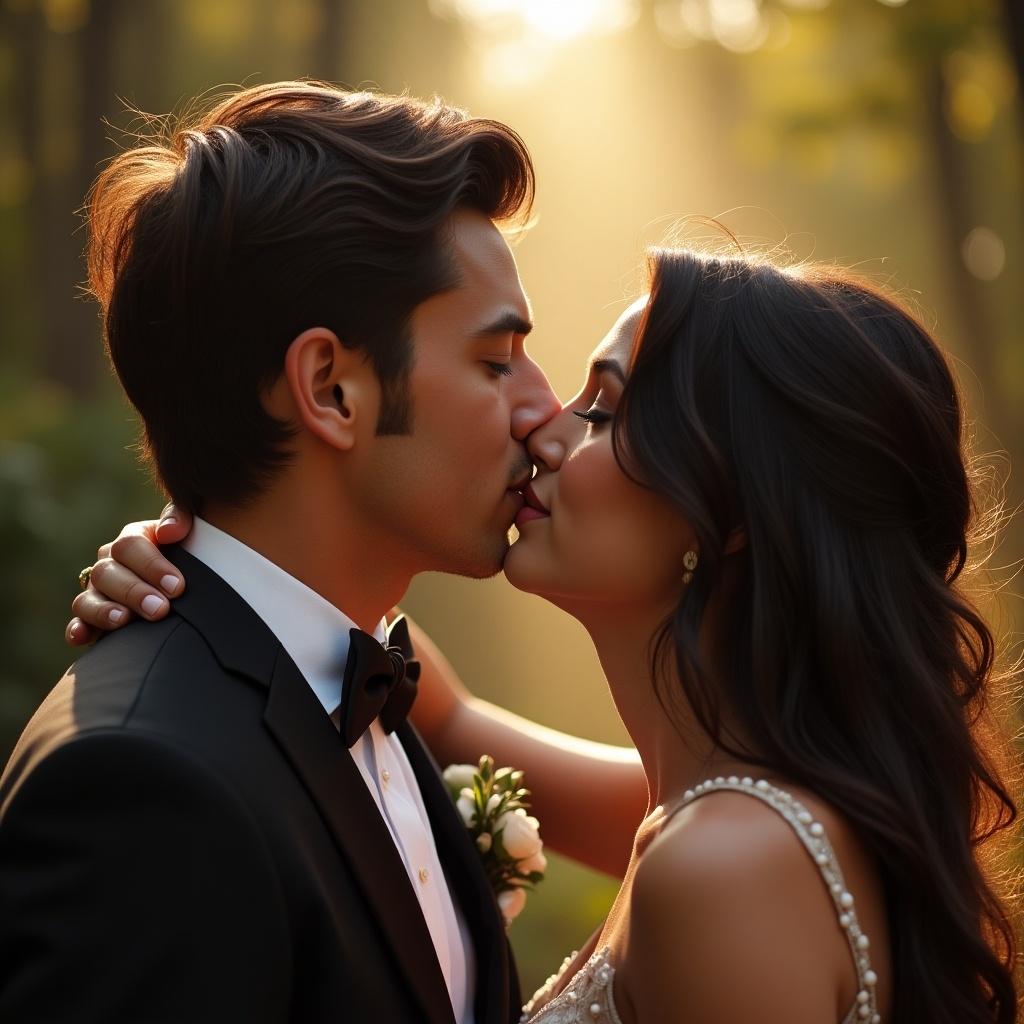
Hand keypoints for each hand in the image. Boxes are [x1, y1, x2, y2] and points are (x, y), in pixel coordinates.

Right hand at [67, 504, 193, 645]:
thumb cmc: (189, 556)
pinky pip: (78, 622)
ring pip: (87, 598)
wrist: (182, 585)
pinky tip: (82, 636)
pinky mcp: (92, 618)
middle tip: (160, 609)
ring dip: (103, 610)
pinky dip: (78, 629)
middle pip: (107, 573)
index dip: (152, 566)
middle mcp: (110, 563)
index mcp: (132, 540)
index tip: (176, 586)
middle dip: (134, 592)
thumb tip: (170, 530)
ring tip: (123, 620)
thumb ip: (181, 519)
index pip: (131, 545)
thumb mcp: (189, 534)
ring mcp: (97, 591)